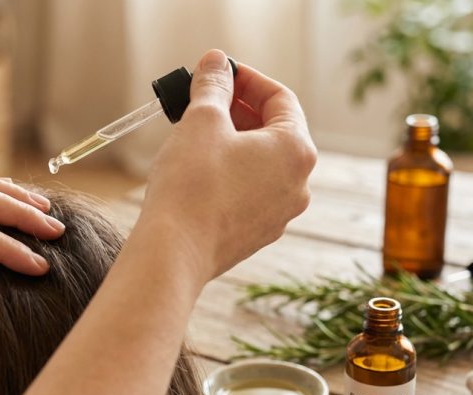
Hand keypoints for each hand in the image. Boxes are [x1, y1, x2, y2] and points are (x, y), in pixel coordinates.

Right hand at [141, 49, 315, 278]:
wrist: (175, 253)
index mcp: (296, 150)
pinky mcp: (256, 234)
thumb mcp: (201, 120)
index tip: (218, 73)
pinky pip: (248, 192)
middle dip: (238, 111)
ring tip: (195, 136)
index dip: (246, 79)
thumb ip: (213, 85)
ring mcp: (279, 214)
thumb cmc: (192, 185)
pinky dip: (229, 174)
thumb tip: (216, 63)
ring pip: (260, 164)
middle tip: (203, 100)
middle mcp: (298, 184)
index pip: (280, 98)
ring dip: (232, 143)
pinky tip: (197, 172)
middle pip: (273, 131)